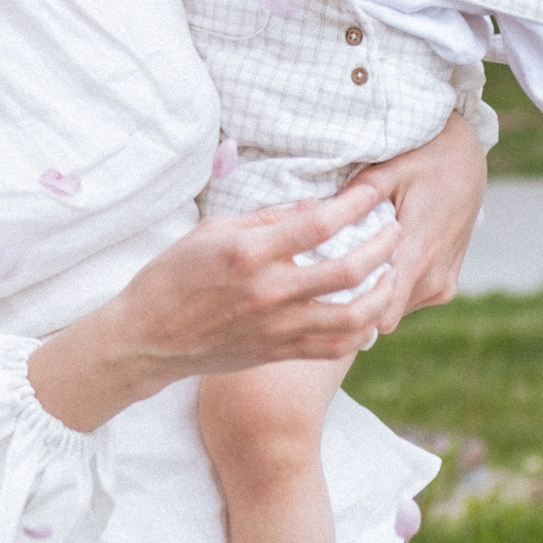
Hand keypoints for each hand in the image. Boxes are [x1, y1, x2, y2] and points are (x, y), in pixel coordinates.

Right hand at [27, 191, 400, 437]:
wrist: (147, 339)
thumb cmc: (172, 277)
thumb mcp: (210, 233)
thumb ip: (264, 220)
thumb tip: (314, 208)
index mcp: (250, 254)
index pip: (319, 224)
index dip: (356, 204)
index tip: (374, 191)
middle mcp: (269, 292)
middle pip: (348, 270)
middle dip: (383, 245)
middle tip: (395, 229)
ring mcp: (277, 327)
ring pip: (352, 316)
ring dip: (382, 292)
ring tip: (393, 273)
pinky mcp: (278, 352)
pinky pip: (334, 346)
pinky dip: (361, 330)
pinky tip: (369, 313)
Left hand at [336, 111, 488, 326]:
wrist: (467, 160)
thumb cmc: (425, 160)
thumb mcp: (389, 170)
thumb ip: (357, 198)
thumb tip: (317, 218)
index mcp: (418, 252)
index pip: (380, 310)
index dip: (347, 309)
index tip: (323, 299)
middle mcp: (433, 277)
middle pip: (380, 314)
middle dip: (354, 298)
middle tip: (328, 277)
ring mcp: (443, 286)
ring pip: (393, 311)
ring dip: (373, 294)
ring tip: (352, 266)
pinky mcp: (446, 287)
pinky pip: (408, 302)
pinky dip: (391, 290)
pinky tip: (376, 265)